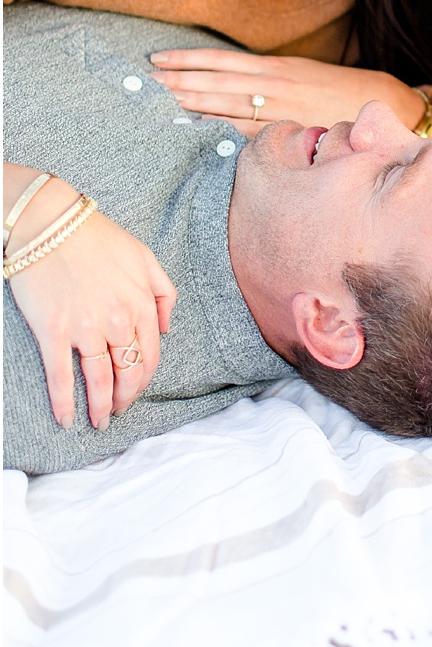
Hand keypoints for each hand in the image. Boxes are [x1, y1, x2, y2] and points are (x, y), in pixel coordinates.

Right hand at [8, 186, 174, 427]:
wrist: (51, 224)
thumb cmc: (98, 238)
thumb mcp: (145, 258)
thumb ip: (163, 292)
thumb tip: (166, 328)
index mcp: (142, 304)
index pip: (151, 356)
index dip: (143, 380)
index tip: (135, 391)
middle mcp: (119, 321)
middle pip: (128, 373)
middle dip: (125, 398)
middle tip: (116, 412)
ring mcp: (86, 328)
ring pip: (100, 380)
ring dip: (100, 407)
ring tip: (98, 422)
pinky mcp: (54, 331)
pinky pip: (61, 376)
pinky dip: (64, 402)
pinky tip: (65, 419)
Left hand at [147, 50, 423, 135]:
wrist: (386, 106)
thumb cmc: (342, 92)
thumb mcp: (306, 76)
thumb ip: (271, 80)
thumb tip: (232, 83)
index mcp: (277, 68)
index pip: (222, 61)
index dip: (187, 60)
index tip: (157, 60)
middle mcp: (275, 85)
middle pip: (214, 81)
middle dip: (176, 80)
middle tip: (140, 81)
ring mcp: (280, 110)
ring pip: (224, 103)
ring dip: (187, 100)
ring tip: (155, 98)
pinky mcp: (288, 132)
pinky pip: (243, 130)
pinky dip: (216, 126)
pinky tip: (193, 126)